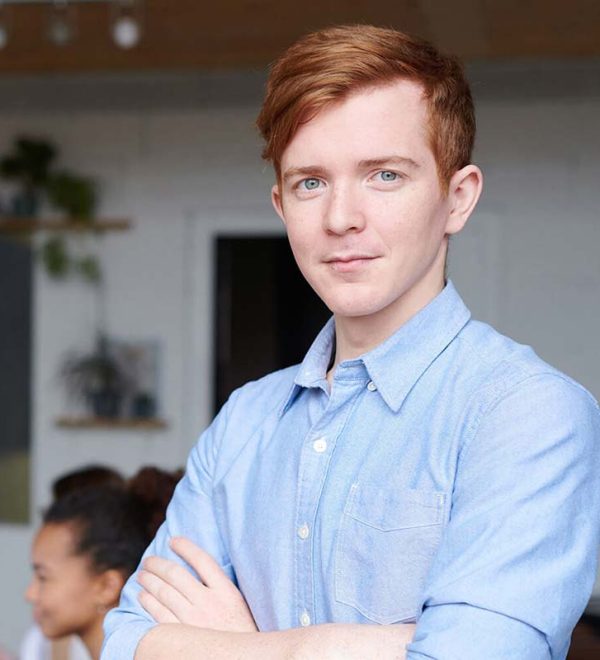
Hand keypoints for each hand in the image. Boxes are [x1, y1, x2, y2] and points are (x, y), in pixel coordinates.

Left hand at [137, 537, 256, 632]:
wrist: (239, 659)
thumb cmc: (239, 631)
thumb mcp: (237, 604)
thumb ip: (220, 586)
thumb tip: (198, 566)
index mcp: (227, 592)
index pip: (202, 560)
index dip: (186, 547)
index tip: (174, 540)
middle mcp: (209, 604)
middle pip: (177, 575)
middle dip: (159, 564)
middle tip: (149, 560)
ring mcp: (193, 621)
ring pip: (164, 593)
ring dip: (149, 581)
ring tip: (142, 575)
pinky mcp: (181, 637)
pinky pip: (159, 615)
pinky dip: (149, 602)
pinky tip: (143, 595)